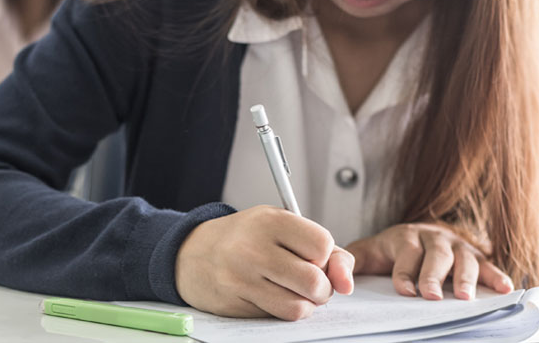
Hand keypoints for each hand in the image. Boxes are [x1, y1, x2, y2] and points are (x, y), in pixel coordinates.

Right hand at [175, 205, 354, 320]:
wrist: (192, 253)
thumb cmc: (244, 238)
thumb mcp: (282, 227)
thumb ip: (325, 250)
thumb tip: (346, 281)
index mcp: (270, 221)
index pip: (322, 245)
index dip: (325, 257)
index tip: (313, 257)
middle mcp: (254, 247)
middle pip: (314, 281)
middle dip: (322, 289)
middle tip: (310, 282)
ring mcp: (241, 277)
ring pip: (298, 307)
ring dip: (305, 304)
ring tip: (293, 291)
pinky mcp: (234, 302)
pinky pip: (277, 317)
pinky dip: (284, 311)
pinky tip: (273, 296)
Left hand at [347, 223, 513, 300]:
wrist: (411, 237)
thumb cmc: (386, 252)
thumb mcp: (366, 254)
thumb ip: (350, 263)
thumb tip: (340, 280)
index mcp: (405, 236)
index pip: (406, 252)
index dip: (405, 272)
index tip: (404, 291)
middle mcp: (433, 238)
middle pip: (436, 255)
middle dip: (433, 276)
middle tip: (430, 296)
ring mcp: (456, 245)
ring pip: (463, 259)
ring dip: (466, 277)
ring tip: (465, 297)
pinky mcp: (475, 255)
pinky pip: (488, 264)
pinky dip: (496, 276)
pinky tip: (504, 288)